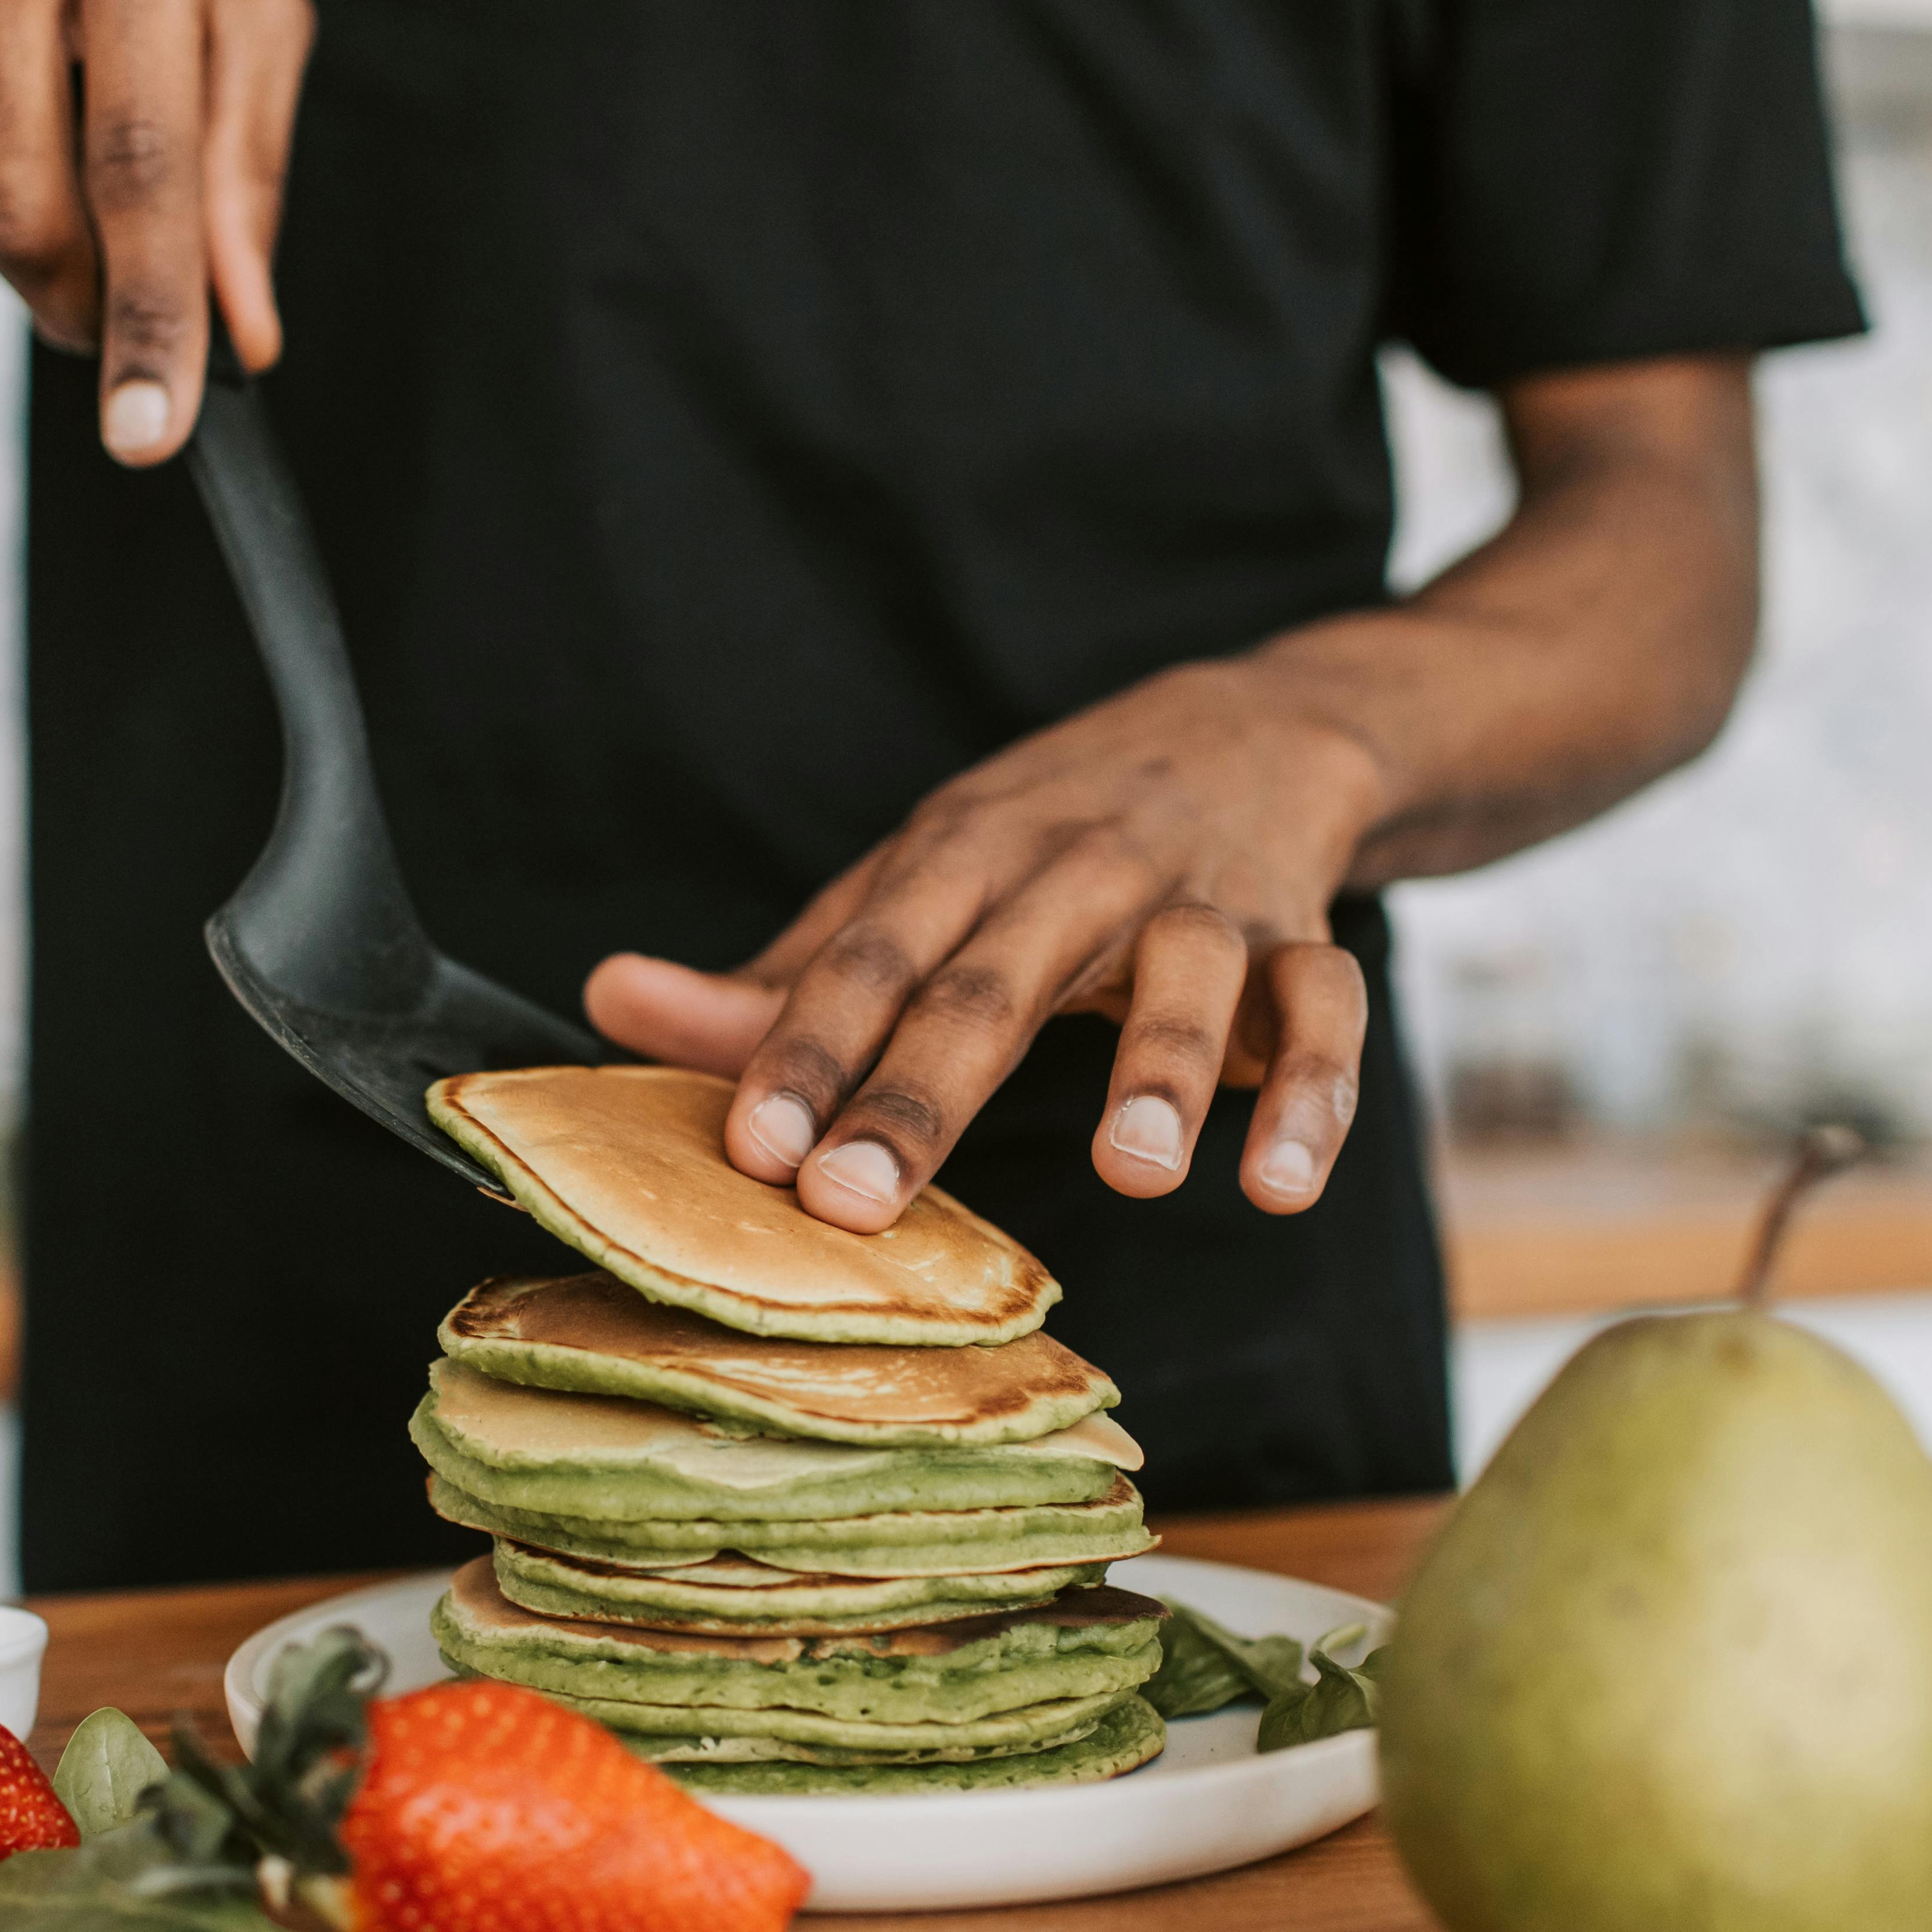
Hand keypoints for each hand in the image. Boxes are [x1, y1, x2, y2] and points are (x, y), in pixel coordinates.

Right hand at [0, 0, 311, 464]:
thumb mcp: (237, 2)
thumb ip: (249, 164)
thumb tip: (245, 332)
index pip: (146, 160)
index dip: (152, 311)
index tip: (151, 431)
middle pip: (31, 210)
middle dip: (80, 299)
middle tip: (112, 299)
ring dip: (23, 233)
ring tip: (49, 127)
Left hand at [584, 660, 1387, 1233]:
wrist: (1253, 728)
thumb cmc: (1047, 838)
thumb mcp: (914, 882)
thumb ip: (783, 973)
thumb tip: (606, 1005)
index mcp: (962, 856)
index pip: (869, 955)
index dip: (805, 1049)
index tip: (751, 1151)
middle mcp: (1074, 868)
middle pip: (994, 981)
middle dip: (921, 1095)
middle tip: (855, 1203)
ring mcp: (1198, 899)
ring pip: (1185, 974)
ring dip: (1161, 1071)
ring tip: (1131, 1172)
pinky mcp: (1300, 935)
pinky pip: (1325, 1007)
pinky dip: (1313, 1092)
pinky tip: (1281, 1181)